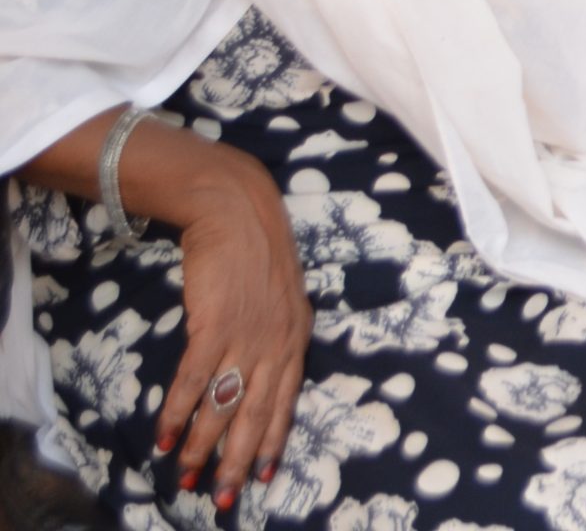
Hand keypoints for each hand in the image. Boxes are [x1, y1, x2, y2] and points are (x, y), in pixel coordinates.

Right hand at [158, 151, 309, 508]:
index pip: (287, 403)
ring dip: (200, 446)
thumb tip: (261, 373)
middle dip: (239, 461)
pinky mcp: (214, 327)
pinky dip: (176, 414)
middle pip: (256, 416)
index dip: (274, 442)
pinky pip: (194, 382)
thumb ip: (277, 337)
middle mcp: (277, 345)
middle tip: (224, 498)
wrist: (238, 213)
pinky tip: (163, 437)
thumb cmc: (258, 255)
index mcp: (297, 340)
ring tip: (184, 477)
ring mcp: (247, 337)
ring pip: (223, 407)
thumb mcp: (283, 300)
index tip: (265, 476)